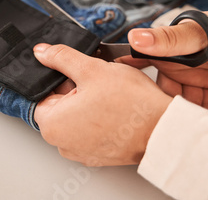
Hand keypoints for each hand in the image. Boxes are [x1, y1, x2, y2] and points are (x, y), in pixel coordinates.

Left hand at [33, 44, 171, 165]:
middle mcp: (63, 145)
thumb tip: (42, 52)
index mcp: (53, 126)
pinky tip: (117, 109)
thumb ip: (62, 58)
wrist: (165, 129)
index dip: (60, 78)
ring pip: (78, 118)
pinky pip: (93, 131)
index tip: (77, 73)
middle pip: (60, 107)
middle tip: (97, 82)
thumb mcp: (91, 68)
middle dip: (75, 90)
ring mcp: (83, 153)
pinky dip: (101, 119)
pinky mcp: (101, 155)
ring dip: (89, 103)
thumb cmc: (131, 104)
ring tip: (110, 95)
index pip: (42, 95)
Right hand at [118, 0, 207, 111]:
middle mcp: (181, 55)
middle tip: (179, 118)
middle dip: (172, 102)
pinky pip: (200, 97)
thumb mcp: (203, 36)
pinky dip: (204, 107)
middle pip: (166, 86)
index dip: (137, 81)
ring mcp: (196, 67)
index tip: (131, 100)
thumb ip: (170, 39)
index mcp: (172, 42)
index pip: (145, 63)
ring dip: (190, 107)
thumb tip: (135, 37)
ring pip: (183, 94)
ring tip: (199, 119)